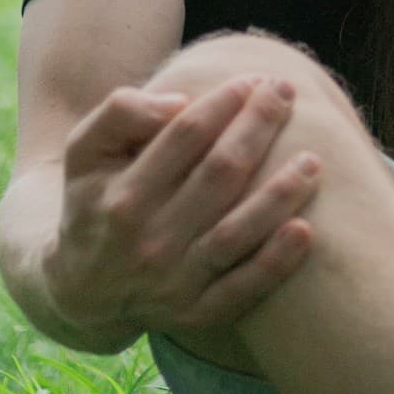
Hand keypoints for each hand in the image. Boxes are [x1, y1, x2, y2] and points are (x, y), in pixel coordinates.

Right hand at [44, 75, 320, 346]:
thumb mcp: (84, 151)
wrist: (79, 289)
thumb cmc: (95, 199)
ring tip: (313, 160)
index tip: (253, 79)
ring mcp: (172, 283)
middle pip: (218, 175)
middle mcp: (148, 242)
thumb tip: (179, 102)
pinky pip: (242, 290)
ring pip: (236, 234)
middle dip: (259, 128)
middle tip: (287, 92)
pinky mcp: (194, 314)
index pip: (184, 136)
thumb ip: (119, 112)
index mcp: (122, 197)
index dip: (224, 101)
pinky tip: (305, 231)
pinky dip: (274, 263)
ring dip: (280, 194)